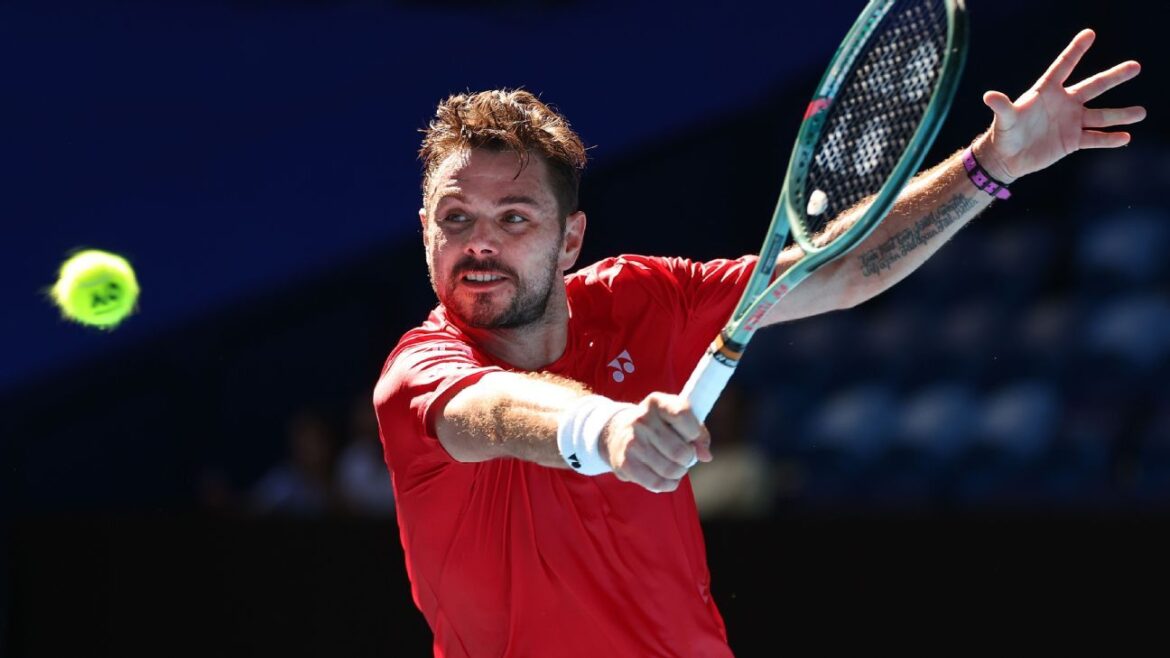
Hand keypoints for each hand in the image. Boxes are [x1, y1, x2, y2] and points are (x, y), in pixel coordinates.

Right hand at [600, 393, 711, 492]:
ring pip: (670, 470)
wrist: (617, 432)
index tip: (692, 437)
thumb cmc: (658, 427)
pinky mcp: (625, 463)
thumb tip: (706, 456)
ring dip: (679, 473)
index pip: (683, 414)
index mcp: (657, 402)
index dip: (694, 431)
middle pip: (679, 450)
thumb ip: (698, 433)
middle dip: (688, 458)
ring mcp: (631, 441)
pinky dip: (668, 485)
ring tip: (675, 467)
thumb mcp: (677, 419)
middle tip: (684, 457)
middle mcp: (641, 419)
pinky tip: (667, 478)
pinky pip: (656, 483)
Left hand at [976, 29, 1145, 182]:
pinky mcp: (1073, 141)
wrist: (1007, 158)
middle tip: (1135, 66)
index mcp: (1047, 91)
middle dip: (1113, 77)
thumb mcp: (1004, 119)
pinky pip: (1095, 138)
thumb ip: (1002, 106)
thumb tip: (989, 96)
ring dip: (1121, 115)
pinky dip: (1110, 139)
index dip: (1075, 51)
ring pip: (1101, 116)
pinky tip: (1125, 138)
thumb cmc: (1004, 134)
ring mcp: (1071, 121)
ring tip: (1141, 112)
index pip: (1063, 67)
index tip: (1089, 34)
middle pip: (1093, 87)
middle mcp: (1064, 103)